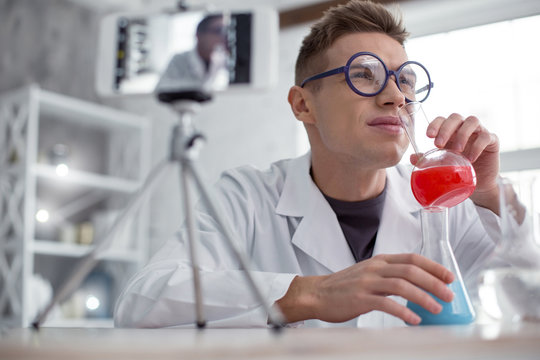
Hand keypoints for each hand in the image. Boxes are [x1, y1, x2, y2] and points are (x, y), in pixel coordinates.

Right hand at [275, 253, 453, 324]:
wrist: (317, 294)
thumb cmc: (345, 287)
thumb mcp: (369, 274)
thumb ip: (390, 277)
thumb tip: (418, 287)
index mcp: (379, 261)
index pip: (412, 258)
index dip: (433, 267)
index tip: (449, 277)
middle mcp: (375, 268)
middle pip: (411, 270)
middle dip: (434, 282)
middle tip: (449, 295)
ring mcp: (367, 282)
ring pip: (402, 285)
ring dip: (423, 297)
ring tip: (436, 309)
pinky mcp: (360, 298)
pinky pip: (386, 303)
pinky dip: (403, 311)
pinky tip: (413, 320)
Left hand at [424, 113, 499, 211]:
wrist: (479, 185)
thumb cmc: (459, 172)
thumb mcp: (441, 166)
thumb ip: (428, 160)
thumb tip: (412, 157)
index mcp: (450, 132)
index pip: (442, 120)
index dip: (435, 124)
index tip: (428, 136)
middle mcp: (464, 129)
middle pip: (455, 117)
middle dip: (445, 128)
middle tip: (438, 144)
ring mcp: (479, 133)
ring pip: (472, 121)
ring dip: (462, 134)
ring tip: (457, 151)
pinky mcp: (492, 141)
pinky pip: (486, 136)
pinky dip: (477, 146)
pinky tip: (470, 158)